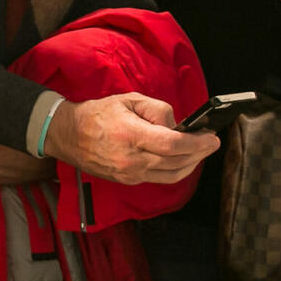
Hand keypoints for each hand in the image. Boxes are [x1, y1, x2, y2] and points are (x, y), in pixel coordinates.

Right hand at [43, 93, 218, 184]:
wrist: (69, 135)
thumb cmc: (98, 114)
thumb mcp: (129, 100)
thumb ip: (158, 110)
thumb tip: (177, 124)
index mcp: (131, 135)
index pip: (173, 145)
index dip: (197, 143)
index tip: (211, 138)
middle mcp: (132, 159)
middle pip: (177, 162)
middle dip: (199, 153)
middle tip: (211, 143)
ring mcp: (130, 174)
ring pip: (171, 175)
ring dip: (191, 164)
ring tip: (200, 152)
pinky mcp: (128, 180)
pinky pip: (159, 179)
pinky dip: (175, 170)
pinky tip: (182, 160)